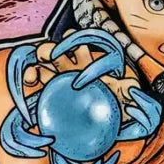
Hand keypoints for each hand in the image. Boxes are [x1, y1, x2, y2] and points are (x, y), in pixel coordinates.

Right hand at [22, 29, 139, 117]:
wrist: (105, 124)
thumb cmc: (116, 106)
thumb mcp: (126, 96)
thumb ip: (129, 89)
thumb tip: (133, 88)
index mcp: (88, 62)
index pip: (78, 41)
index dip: (74, 39)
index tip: (76, 47)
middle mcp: (71, 67)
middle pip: (55, 49)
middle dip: (51, 49)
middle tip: (53, 59)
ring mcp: (58, 79)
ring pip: (41, 62)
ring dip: (37, 64)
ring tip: (37, 75)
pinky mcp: (50, 92)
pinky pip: (35, 78)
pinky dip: (30, 75)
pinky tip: (32, 82)